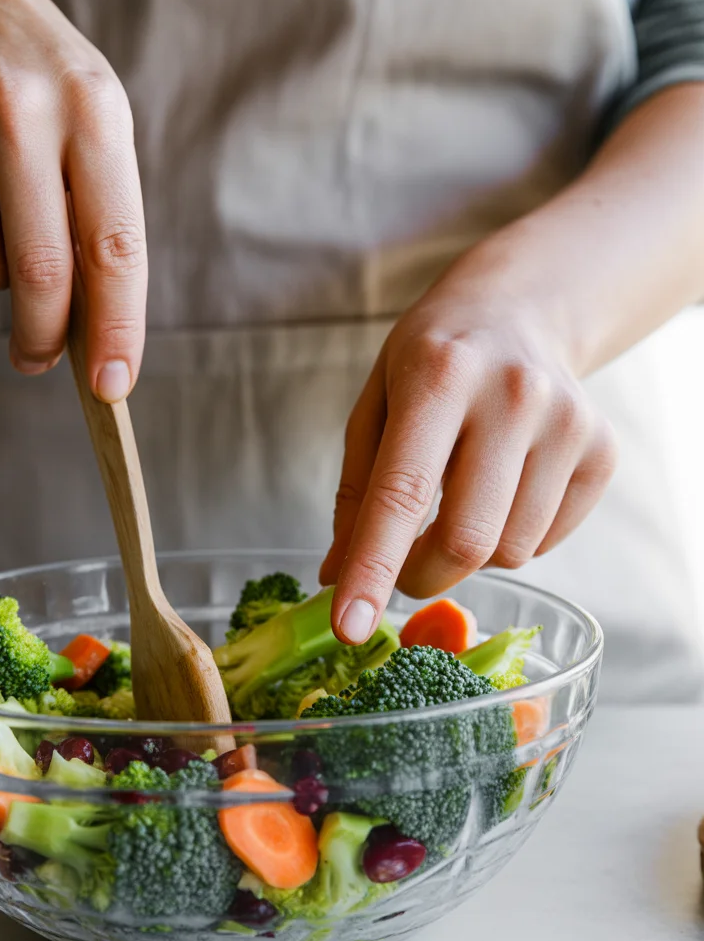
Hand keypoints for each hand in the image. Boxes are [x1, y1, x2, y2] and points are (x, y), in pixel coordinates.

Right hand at [0, 0, 144, 398]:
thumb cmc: (51, 99)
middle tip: (40, 359)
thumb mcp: (99, 138)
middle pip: (38, 270)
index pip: (112, 247)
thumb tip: (95, 341)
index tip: (111, 384)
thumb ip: (102, 228)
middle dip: (44, 336)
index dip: (115, 327)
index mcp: (94, 112)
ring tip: (8, 237)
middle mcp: (21, 107)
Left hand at [320, 248, 617, 644]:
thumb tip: (336, 578)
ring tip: (458, 501)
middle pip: (465, 540)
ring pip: (509, 552)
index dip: (373, 569)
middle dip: (420, 575)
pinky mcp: (603, 452)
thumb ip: (356, 494)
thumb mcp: (375, 407)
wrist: (519, 312)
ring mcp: (568, 424)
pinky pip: (545, 542)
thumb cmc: (432, 362)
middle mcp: (512, 396)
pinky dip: (511, 538)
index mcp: (438, 376)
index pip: (401, 494)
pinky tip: (502, 489)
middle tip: (401, 565)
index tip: (349, 628)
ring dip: (469, 555)